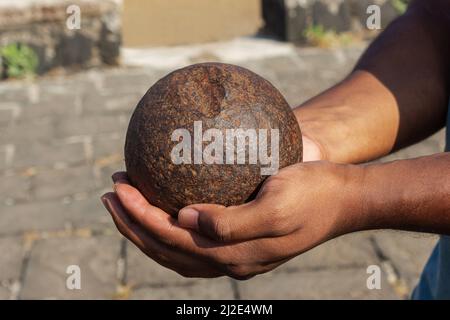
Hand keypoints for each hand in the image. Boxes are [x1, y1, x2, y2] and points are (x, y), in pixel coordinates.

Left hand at [101, 159, 365, 279]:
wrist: (344, 199)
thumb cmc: (315, 195)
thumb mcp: (279, 205)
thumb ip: (232, 222)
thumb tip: (184, 220)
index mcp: (235, 254)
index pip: (172, 239)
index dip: (140, 217)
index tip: (119, 188)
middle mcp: (230, 260)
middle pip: (166, 248)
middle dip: (132, 223)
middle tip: (109, 193)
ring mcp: (235, 253)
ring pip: (176, 248)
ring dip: (145, 227)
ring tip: (124, 201)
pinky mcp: (241, 239)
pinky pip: (194, 239)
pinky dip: (169, 227)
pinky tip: (163, 207)